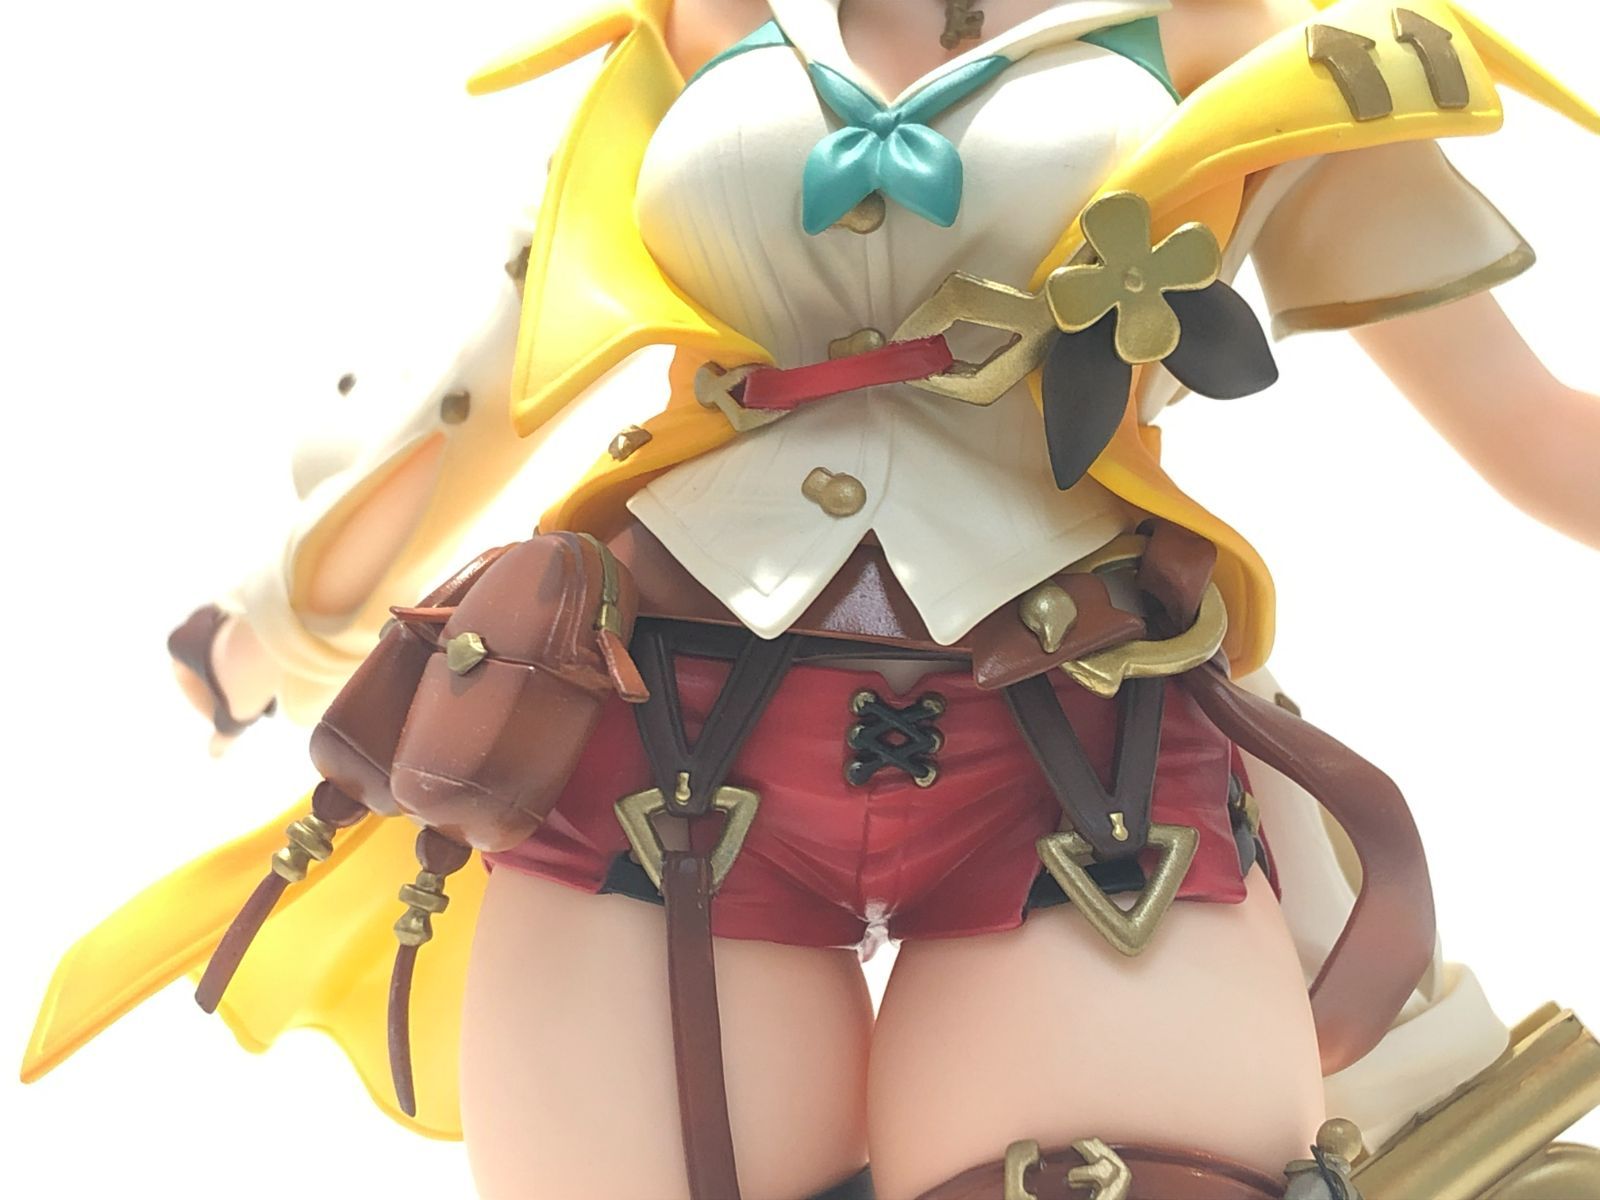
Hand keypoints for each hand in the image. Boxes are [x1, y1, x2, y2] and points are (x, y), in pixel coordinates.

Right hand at [168, 606, 280, 753]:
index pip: (189, 682)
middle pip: (214, 664)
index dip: (209, 706)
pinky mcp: (254, 599)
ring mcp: (226, 605)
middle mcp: (197, 620)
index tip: (229, 717)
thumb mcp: (234, 713)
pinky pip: (253, 632)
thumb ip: (224, 733)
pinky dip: (262, 651)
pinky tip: (282, 667)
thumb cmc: (246, 675)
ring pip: (234, 648)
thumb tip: (215, 753)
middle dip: (233, 687)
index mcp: (179, 643)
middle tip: (255, 703)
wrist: (282, 632)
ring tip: (273, 688)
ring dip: (249, 670)